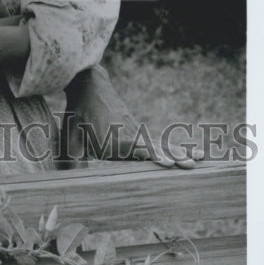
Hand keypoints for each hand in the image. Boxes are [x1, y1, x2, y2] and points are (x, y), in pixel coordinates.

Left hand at [62, 65, 203, 168]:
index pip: (134, 147)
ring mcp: (138, 132)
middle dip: (169, 157)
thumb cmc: (79, 113)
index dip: (148, 154)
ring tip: (198, 161)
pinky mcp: (140, 132)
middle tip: (187, 165)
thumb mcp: (71, 135)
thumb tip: (66, 179)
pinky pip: (160, 143)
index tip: (165, 161)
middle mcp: (130, 135)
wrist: (91, 85)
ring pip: (161, 145)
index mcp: (114, 138)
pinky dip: (178, 149)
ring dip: (179, 154)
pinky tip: (196, 154)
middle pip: (153, 148)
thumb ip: (72, 158)